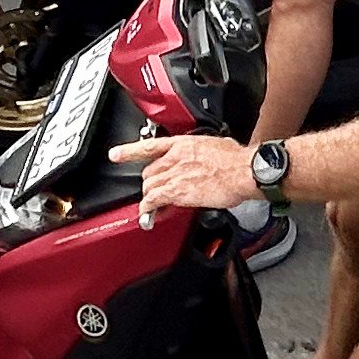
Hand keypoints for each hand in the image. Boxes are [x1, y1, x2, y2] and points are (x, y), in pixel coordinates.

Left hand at [111, 132, 259, 221]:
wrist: (243, 171)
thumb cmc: (237, 160)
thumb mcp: (216, 145)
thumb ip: (202, 151)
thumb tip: (205, 156)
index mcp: (183, 144)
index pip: (150, 146)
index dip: (129, 151)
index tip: (116, 154)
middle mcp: (174, 158)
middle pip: (148, 171)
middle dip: (151, 182)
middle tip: (157, 192)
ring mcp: (174, 174)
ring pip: (149, 186)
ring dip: (149, 197)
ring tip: (153, 206)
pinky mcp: (177, 191)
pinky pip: (153, 200)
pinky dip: (148, 208)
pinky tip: (149, 214)